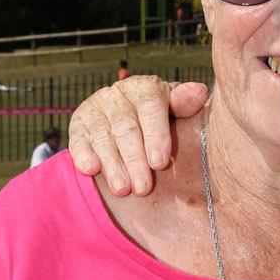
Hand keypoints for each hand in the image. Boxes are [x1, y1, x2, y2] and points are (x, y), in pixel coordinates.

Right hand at [68, 75, 209, 196]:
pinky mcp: (79, 125)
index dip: (156, 135)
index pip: (150, 108)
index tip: (160, 163)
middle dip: (135, 160)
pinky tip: (90, 170)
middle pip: (127, 128)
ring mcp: (97, 110)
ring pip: (104, 138)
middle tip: (143, 188)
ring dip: (113, 165)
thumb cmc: (160, 118)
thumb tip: (200, 92)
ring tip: (122, 190)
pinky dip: (83, 154)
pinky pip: (79, 139)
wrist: (127, 112)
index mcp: (146, 89)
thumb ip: (184, 103)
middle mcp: (119, 96)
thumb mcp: (174, 109)